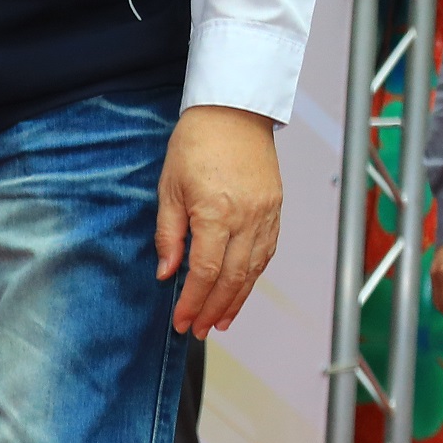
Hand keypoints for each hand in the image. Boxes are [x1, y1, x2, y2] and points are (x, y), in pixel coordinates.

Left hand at [156, 105, 283, 336]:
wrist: (233, 112)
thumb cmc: (195, 145)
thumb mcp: (169, 190)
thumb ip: (169, 235)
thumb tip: (167, 273)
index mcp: (217, 213)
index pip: (206, 272)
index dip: (193, 301)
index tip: (181, 321)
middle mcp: (248, 217)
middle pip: (233, 277)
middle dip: (214, 309)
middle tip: (198, 330)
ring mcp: (267, 213)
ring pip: (254, 268)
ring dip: (237, 299)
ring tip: (220, 321)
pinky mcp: (276, 207)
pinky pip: (267, 250)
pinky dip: (254, 275)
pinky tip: (241, 290)